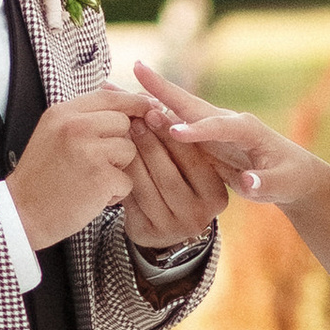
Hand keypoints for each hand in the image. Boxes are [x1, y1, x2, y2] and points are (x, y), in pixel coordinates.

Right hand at [9, 88, 151, 250]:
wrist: (22, 213)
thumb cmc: (42, 177)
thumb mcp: (53, 134)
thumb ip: (84, 118)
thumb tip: (127, 104)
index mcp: (63, 113)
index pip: (109, 97)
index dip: (131, 102)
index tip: (146, 109)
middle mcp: (75, 126)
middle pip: (124, 122)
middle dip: (120, 143)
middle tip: (98, 162)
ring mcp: (89, 151)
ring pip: (130, 150)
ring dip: (119, 169)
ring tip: (93, 180)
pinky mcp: (101, 177)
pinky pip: (128, 179)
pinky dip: (116, 193)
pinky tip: (94, 197)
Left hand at [122, 108, 224, 255]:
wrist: (165, 223)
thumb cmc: (179, 181)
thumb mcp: (189, 164)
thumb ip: (180, 138)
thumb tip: (155, 96)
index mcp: (216, 197)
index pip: (194, 161)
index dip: (172, 134)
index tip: (154, 110)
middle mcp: (199, 216)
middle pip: (169, 174)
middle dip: (150, 142)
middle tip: (134, 118)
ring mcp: (172, 228)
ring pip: (147, 186)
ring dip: (132, 156)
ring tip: (121, 132)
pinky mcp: (148, 234)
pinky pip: (131, 200)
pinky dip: (121, 175)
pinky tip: (113, 156)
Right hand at [130, 64, 319, 210]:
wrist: (289, 170)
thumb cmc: (289, 178)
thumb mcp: (284, 185)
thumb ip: (267, 185)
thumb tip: (249, 184)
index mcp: (245, 129)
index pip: (219, 127)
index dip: (198, 130)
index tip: (175, 131)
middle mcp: (224, 120)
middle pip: (190, 103)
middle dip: (163, 89)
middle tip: (136, 69)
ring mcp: (210, 125)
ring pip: (174, 108)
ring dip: (144, 96)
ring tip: (111, 87)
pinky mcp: (200, 135)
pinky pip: (169, 123)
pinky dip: (146, 114)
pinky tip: (122, 110)